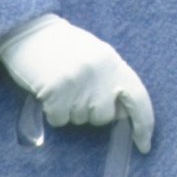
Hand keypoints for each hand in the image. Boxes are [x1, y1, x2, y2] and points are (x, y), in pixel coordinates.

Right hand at [0, 14, 153, 152]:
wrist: (31, 31)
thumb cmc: (65, 48)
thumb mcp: (96, 57)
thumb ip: (111, 81)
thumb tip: (122, 113)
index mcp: (114, 62)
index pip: (139, 97)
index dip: (144, 123)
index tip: (144, 145)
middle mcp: (101, 72)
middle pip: (104, 116)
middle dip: (91, 111)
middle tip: (76, 90)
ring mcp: (79, 81)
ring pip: (80, 119)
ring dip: (70, 110)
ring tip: (62, 84)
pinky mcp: (57, 90)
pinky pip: (59, 120)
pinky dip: (52, 112)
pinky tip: (48, 91)